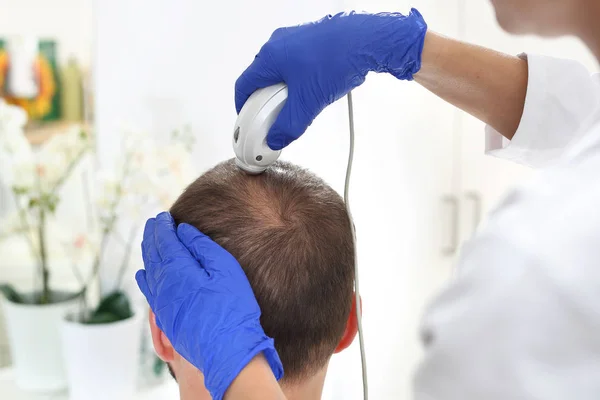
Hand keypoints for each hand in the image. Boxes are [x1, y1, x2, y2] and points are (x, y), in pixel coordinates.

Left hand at [136, 212, 282, 399]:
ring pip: (149, 271)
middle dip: (152, 236)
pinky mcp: (166, 317)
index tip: (162, 216)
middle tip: (153, 223)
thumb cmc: (232, 308)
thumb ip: (202, 248)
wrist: (227, 349)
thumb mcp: (225, 270)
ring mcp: (162, 303)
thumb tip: (183, 231)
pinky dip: (145, 278)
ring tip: (149, 241)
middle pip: (153, 254)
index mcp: (178, 269)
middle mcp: (164, 285)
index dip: (163, 227)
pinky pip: (149, 291)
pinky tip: (144, 273)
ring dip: (148, 253)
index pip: (165, 241)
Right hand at [235, 8, 426, 149]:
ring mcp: (295, 40)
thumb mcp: (308, 103)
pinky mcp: (311, 41)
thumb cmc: (336, 61)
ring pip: (280, 72)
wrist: (366, 41)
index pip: (244, 86)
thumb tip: (276, 139)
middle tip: (275, 119)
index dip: (243, 108)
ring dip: (283, 92)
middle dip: (266, 102)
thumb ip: (288, 126)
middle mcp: (278, 44)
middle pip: (261, 79)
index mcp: (269, 57)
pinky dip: (297, 82)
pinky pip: (296, 65)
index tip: (248, 122)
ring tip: (299, 106)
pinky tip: (313, 91)